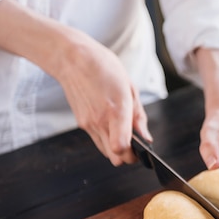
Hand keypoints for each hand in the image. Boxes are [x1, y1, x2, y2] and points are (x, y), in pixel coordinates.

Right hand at [57, 38, 150, 165]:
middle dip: (129, 156)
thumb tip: (146, 137)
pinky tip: (113, 127)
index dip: (134, 153)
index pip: (122, 148)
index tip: (142, 147)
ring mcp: (88, 124)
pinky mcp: (81, 123)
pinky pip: (98, 141)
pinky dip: (108, 141)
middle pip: (115, 158)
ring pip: (106, 152)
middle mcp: (100, 121)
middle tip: (136, 144)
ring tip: (125, 133)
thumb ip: (138, 116)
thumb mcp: (130, 88)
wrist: (73, 60)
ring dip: (118, 150)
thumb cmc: (104, 68)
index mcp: (116, 110)